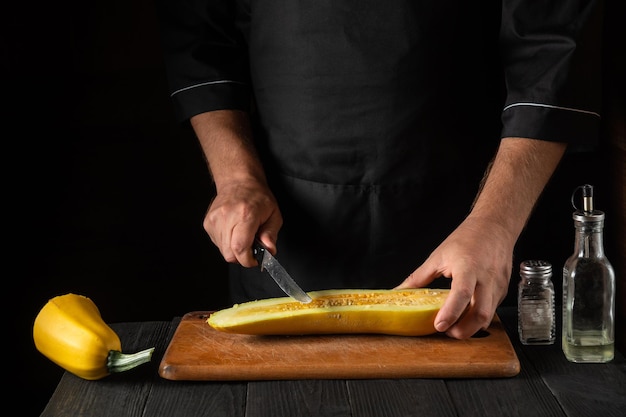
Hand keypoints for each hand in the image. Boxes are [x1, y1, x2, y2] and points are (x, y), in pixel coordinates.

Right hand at [203, 178, 282, 266]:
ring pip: (223, 250)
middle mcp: (227, 217)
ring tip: (242, 236)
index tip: (255, 260)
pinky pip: (217, 243)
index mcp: (245, 215)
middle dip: (241, 257)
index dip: (247, 260)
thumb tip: (269, 250)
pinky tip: (234, 231)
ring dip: (234, 250)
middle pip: (229, 253)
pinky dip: (227, 243)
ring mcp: (215, 220)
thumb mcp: (274, 214)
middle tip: (251, 248)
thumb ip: (271, 234)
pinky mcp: (208, 223)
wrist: (238, 181)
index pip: (240, 248)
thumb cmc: (257, 197)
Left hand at [396, 216, 512, 338]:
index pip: (461, 294)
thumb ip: (419, 277)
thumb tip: (399, 291)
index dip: (450, 313)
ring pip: (488, 317)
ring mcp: (498, 286)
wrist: (495, 227)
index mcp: (468, 267)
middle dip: (463, 330)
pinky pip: (492, 311)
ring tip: (454, 327)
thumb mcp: (438, 256)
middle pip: (480, 314)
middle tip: (446, 332)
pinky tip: (466, 317)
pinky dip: (478, 319)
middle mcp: (487, 278)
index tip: (438, 326)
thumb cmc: (467, 238)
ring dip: (471, 327)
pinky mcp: (503, 291)